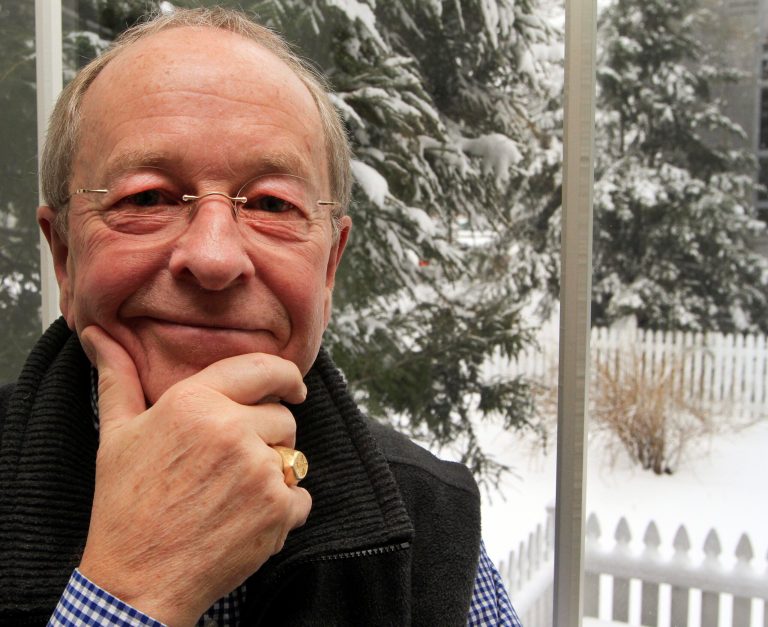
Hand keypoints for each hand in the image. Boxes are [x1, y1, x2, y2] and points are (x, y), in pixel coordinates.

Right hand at [77, 326, 311, 626]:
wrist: (137, 581)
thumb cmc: (125, 507)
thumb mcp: (116, 434)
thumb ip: (118, 378)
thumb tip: (99, 336)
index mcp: (195, 402)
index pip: (264, 369)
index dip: (286, 377)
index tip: (292, 388)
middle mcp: (231, 428)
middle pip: (283, 416)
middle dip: (268, 435)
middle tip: (233, 464)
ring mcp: (258, 469)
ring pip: (293, 454)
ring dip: (274, 471)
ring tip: (233, 493)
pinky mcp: (278, 508)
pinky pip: (300, 495)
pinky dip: (282, 509)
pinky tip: (244, 519)